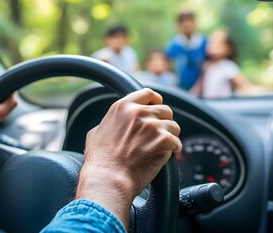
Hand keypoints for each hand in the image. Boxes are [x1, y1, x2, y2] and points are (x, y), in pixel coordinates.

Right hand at [76, 88, 181, 227]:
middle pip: (165, 110)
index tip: (158, 107)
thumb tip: (114, 124)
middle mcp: (138, 112)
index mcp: (123, 107)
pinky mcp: (163, 140)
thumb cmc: (100, 161)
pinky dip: (174, 149)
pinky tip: (167, 155)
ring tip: (162, 148)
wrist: (109, 178)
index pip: (147, 94)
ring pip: (174, 126)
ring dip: (170, 137)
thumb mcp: (96, 133)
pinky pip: (177, 142)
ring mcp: (152, 125)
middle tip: (159, 135)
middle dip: (164, 122)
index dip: (156, 101)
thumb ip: (110, 123)